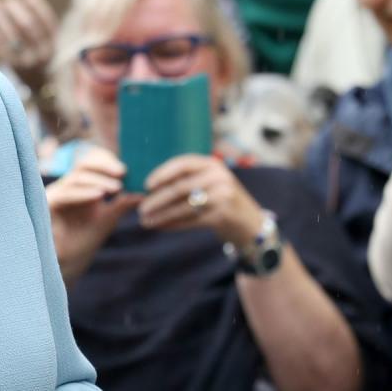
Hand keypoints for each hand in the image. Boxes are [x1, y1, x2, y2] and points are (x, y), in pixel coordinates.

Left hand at [0, 0, 57, 93]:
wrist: (39, 87)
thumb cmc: (39, 57)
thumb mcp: (46, 42)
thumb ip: (38, 24)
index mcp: (54, 44)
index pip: (46, 18)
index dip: (33, 1)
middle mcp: (43, 54)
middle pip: (28, 26)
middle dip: (15, 8)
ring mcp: (27, 62)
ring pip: (11, 35)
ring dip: (0, 16)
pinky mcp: (11, 67)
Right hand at [46, 146, 144, 282]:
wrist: (68, 263)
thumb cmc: (85, 239)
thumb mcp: (108, 218)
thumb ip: (122, 203)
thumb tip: (143, 192)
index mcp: (81, 185)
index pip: (92, 162)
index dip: (107, 161)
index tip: (126, 170)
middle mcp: (67, 185)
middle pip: (83, 164)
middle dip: (104, 166)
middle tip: (123, 172)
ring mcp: (57, 193)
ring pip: (77, 177)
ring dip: (98, 180)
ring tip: (117, 188)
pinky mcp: (48, 205)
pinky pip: (66, 194)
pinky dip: (84, 193)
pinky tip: (99, 197)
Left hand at [140, 154, 264, 247]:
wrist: (251, 223)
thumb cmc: (221, 200)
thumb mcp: (210, 181)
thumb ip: (187, 179)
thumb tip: (149, 186)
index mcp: (211, 164)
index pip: (182, 164)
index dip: (162, 173)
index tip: (146, 185)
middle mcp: (218, 177)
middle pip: (180, 187)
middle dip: (157, 199)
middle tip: (140, 208)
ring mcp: (223, 196)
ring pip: (183, 206)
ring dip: (161, 215)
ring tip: (146, 221)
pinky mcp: (223, 215)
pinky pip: (191, 220)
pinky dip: (173, 224)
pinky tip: (161, 227)